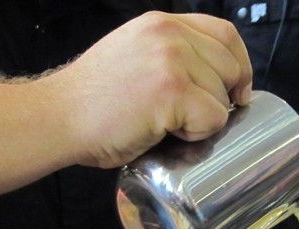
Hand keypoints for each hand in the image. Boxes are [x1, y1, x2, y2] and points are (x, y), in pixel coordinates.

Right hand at [42, 12, 251, 167]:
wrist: (57, 118)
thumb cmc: (91, 101)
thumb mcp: (134, 57)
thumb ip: (171, 57)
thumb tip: (214, 79)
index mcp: (161, 24)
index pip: (225, 33)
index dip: (240, 63)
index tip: (239, 88)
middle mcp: (169, 34)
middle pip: (230, 65)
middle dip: (223, 97)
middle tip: (195, 118)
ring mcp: (171, 60)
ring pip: (223, 95)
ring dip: (203, 118)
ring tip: (167, 124)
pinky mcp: (171, 91)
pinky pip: (213, 118)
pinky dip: (197, 134)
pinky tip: (166, 132)